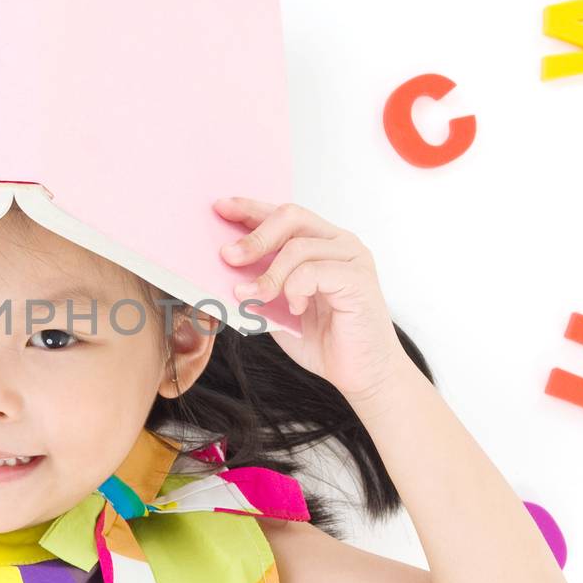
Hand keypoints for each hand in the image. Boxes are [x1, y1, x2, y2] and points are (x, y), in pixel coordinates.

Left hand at [214, 196, 409, 401]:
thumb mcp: (279, 308)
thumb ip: (259, 285)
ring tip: (251, 297)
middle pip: (291, 217)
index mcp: (322, 243)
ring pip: (298, 246)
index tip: (220, 208)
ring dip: (267, 274)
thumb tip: (224, 268)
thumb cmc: (324, 340)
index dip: (251, 209)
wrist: (362, 374)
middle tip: (228, 257)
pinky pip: (312, 271)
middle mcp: (339, 243)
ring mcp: (352, 258)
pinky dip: (294, 289)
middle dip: (254, 236)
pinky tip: (295, 308)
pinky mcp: (358, 279)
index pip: (283, 215)